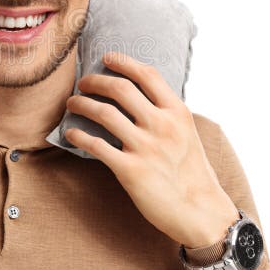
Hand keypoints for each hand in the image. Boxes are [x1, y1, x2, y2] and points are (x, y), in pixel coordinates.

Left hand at [64, 51, 237, 248]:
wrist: (200, 211)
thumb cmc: (191, 171)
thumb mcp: (187, 133)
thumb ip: (165, 113)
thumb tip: (138, 95)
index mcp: (177, 113)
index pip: (147, 75)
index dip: (124, 62)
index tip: (106, 58)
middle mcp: (161, 125)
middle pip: (119, 88)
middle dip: (95, 80)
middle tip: (83, 83)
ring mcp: (146, 147)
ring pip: (103, 113)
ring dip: (81, 104)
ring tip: (72, 103)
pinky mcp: (131, 170)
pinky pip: (96, 146)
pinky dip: (78, 136)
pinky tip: (69, 133)